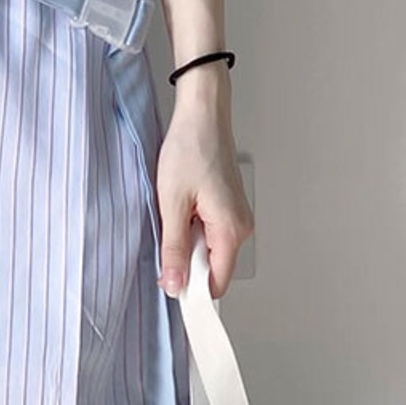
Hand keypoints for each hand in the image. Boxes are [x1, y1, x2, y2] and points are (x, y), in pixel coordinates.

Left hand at [153, 84, 252, 300]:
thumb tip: (174, 285)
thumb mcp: (171, 203)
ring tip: (172, 212)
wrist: (201, 114)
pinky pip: (209, 230)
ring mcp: (236, 215)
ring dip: (186, 240)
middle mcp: (240, 226)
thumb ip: (173, 248)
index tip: (169, 289)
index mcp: (231, 230)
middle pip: (212, 267)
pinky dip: (191, 226)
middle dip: (185, 261)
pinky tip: (179, 206)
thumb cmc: (189, 149)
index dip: (192, 290)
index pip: (216, 283)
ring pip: (208, 247)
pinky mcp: (228, 205)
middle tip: (164, 235)